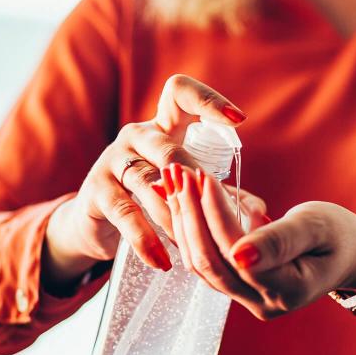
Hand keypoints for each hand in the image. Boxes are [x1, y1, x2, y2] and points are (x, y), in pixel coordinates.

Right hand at [42, 75, 249, 289]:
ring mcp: (113, 161)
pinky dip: (146, 240)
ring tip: (192, 247)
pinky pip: (126, 214)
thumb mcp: (183, 189)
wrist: (95, 222)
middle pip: (168, 150)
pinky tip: (161, 261)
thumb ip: (218, 193)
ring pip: (148, 184)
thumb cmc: (151, 199)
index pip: (180, 93)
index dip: (208, 100)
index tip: (239, 120)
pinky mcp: (96, 191)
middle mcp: (136, 136)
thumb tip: (260, 212)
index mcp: (163, 127)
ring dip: (174, 217)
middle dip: (193, 182)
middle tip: (211, 210)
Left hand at [163, 164, 355, 319]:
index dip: (215, 213)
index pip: (236, 252)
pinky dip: (189, 228)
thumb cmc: (337, 234)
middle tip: (177, 171)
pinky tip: (180, 198)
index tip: (202, 175)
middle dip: (190, 214)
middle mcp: (261, 303)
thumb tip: (240, 255)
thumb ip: (280, 240)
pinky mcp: (235, 288)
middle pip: (210, 261)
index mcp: (286, 290)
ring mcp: (246, 299)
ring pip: (200, 263)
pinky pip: (203, 261)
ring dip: (183, 220)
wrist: (347, 254)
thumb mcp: (316, 227)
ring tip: (173, 180)